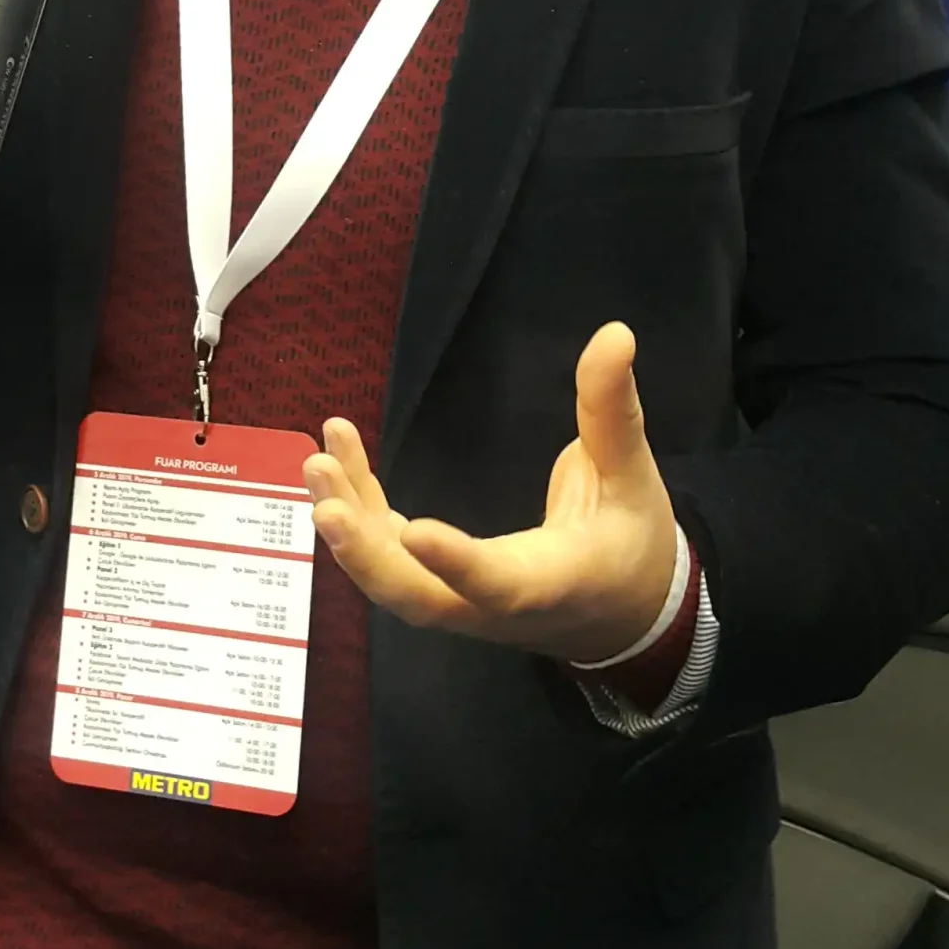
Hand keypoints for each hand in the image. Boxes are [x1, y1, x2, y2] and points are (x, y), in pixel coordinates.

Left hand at [304, 322, 678, 664]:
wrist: (624, 615)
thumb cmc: (630, 543)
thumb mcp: (631, 475)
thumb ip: (612, 408)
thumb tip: (616, 333)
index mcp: (548, 582)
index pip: (497, 584)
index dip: (455, 565)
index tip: (413, 530)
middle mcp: (493, 607)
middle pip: (418, 601)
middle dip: (367, 556)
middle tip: (327, 502)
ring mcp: (460, 604)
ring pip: (392, 581)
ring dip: (350, 527)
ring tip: (318, 462)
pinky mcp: (439, 584)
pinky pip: (390, 555)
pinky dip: (359, 510)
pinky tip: (334, 458)